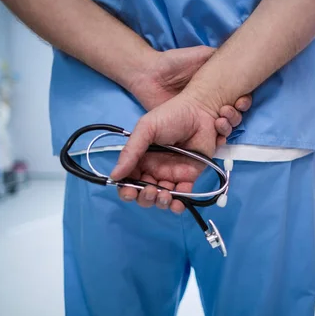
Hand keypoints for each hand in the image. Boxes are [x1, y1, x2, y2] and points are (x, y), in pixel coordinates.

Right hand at [110, 93, 219, 212]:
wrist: (200, 111)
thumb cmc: (171, 116)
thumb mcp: (146, 129)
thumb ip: (130, 151)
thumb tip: (114, 176)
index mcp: (140, 158)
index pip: (128, 180)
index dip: (126, 190)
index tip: (129, 191)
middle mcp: (154, 169)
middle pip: (144, 193)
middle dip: (144, 198)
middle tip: (150, 191)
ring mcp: (171, 174)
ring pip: (162, 198)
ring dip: (160, 202)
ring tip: (164, 195)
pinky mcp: (188, 177)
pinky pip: (182, 196)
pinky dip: (179, 204)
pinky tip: (178, 203)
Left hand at [131, 46, 251, 143]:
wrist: (148, 74)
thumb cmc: (173, 63)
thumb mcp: (199, 54)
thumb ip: (216, 56)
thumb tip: (236, 60)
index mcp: (214, 89)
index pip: (236, 98)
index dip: (243, 101)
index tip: (241, 101)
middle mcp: (209, 104)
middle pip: (232, 115)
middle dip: (236, 115)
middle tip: (230, 110)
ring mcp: (198, 117)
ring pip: (222, 128)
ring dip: (227, 126)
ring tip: (220, 120)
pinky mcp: (185, 127)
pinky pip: (205, 138)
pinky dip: (214, 139)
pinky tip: (216, 135)